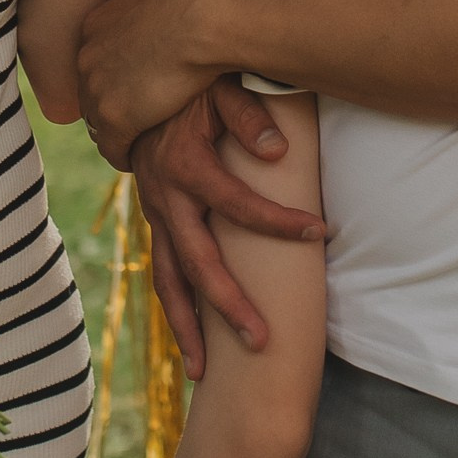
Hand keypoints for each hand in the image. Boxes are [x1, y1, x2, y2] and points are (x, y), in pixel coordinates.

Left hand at [77, 0, 235, 163]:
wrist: (204, 16)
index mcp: (96, 23)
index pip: (95, 59)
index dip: (114, 73)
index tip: (132, 83)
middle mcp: (87, 55)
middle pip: (90, 90)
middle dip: (109, 102)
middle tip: (134, 114)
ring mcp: (98, 87)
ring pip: (97, 121)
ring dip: (114, 130)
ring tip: (135, 140)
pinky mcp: (115, 117)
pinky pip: (112, 147)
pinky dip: (123, 154)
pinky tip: (135, 158)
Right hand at [130, 88, 326, 376]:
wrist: (136, 84)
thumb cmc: (190, 85)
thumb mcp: (217, 86)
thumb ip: (246, 114)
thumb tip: (277, 150)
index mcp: (184, 164)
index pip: (238, 203)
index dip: (278, 221)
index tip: (321, 232)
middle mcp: (164, 198)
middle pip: (196, 262)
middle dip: (228, 305)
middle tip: (262, 342)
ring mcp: (155, 214)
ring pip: (167, 280)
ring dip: (186, 327)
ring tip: (203, 373)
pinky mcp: (156, 223)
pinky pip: (163, 273)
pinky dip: (176, 308)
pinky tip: (193, 343)